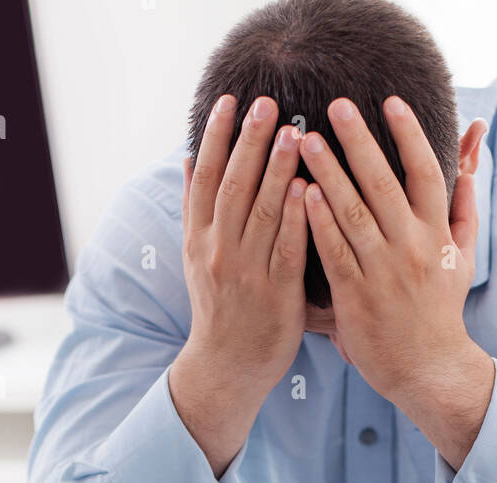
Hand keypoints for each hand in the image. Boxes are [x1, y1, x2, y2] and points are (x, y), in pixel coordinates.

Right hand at [170, 94, 307, 473]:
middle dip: (249, 142)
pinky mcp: (276, 295)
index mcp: (199, 239)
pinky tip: (307, 188)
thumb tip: (190, 157)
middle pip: (233, 187)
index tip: (229, 102)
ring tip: (293, 133)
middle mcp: (219, 251)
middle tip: (266, 103)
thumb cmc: (220, 308)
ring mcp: (247, 274)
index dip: (217, 138)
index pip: (206, 178)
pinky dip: (295, 218)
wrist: (225, 368)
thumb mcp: (197, 257)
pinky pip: (287, 250)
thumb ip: (195, 208)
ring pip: (260, 213)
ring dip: (276, 171)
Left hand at [300, 98, 493, 467]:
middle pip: (384, 184)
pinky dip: (319, 223)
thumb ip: (463, 210)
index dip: (410, 135)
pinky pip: (335, 252)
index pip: (426, 173)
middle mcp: (411, 249)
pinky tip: (302, 194)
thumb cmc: (441, 312)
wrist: (429, 370)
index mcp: (436, 235)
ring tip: (307, 141)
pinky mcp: (357, 297)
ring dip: (329, 174)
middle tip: (336, 106)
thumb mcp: (462, 259)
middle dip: (359, 142)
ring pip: (353, 214)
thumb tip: (471, 166)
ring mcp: (383, 273)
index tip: (391, 102)